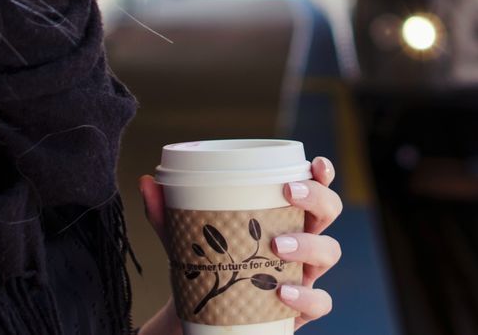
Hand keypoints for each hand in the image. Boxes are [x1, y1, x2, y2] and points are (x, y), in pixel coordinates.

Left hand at [138, 155, 341, 330]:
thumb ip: (166, 213)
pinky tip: (282, 292)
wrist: (202, 316)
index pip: (313, 186)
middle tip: (289, 194)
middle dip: (318, 198)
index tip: (313, 162)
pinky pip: (320, 302)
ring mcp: (305, 273)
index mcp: (282, 214)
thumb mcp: (185, 238)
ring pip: (330, 252)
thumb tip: (146, 181)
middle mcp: (302, 240)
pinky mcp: (302, 308)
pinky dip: (306, 296)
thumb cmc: (206, 265)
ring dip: (309, 244)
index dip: (322, 173)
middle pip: (330, 212)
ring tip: (278, 246)